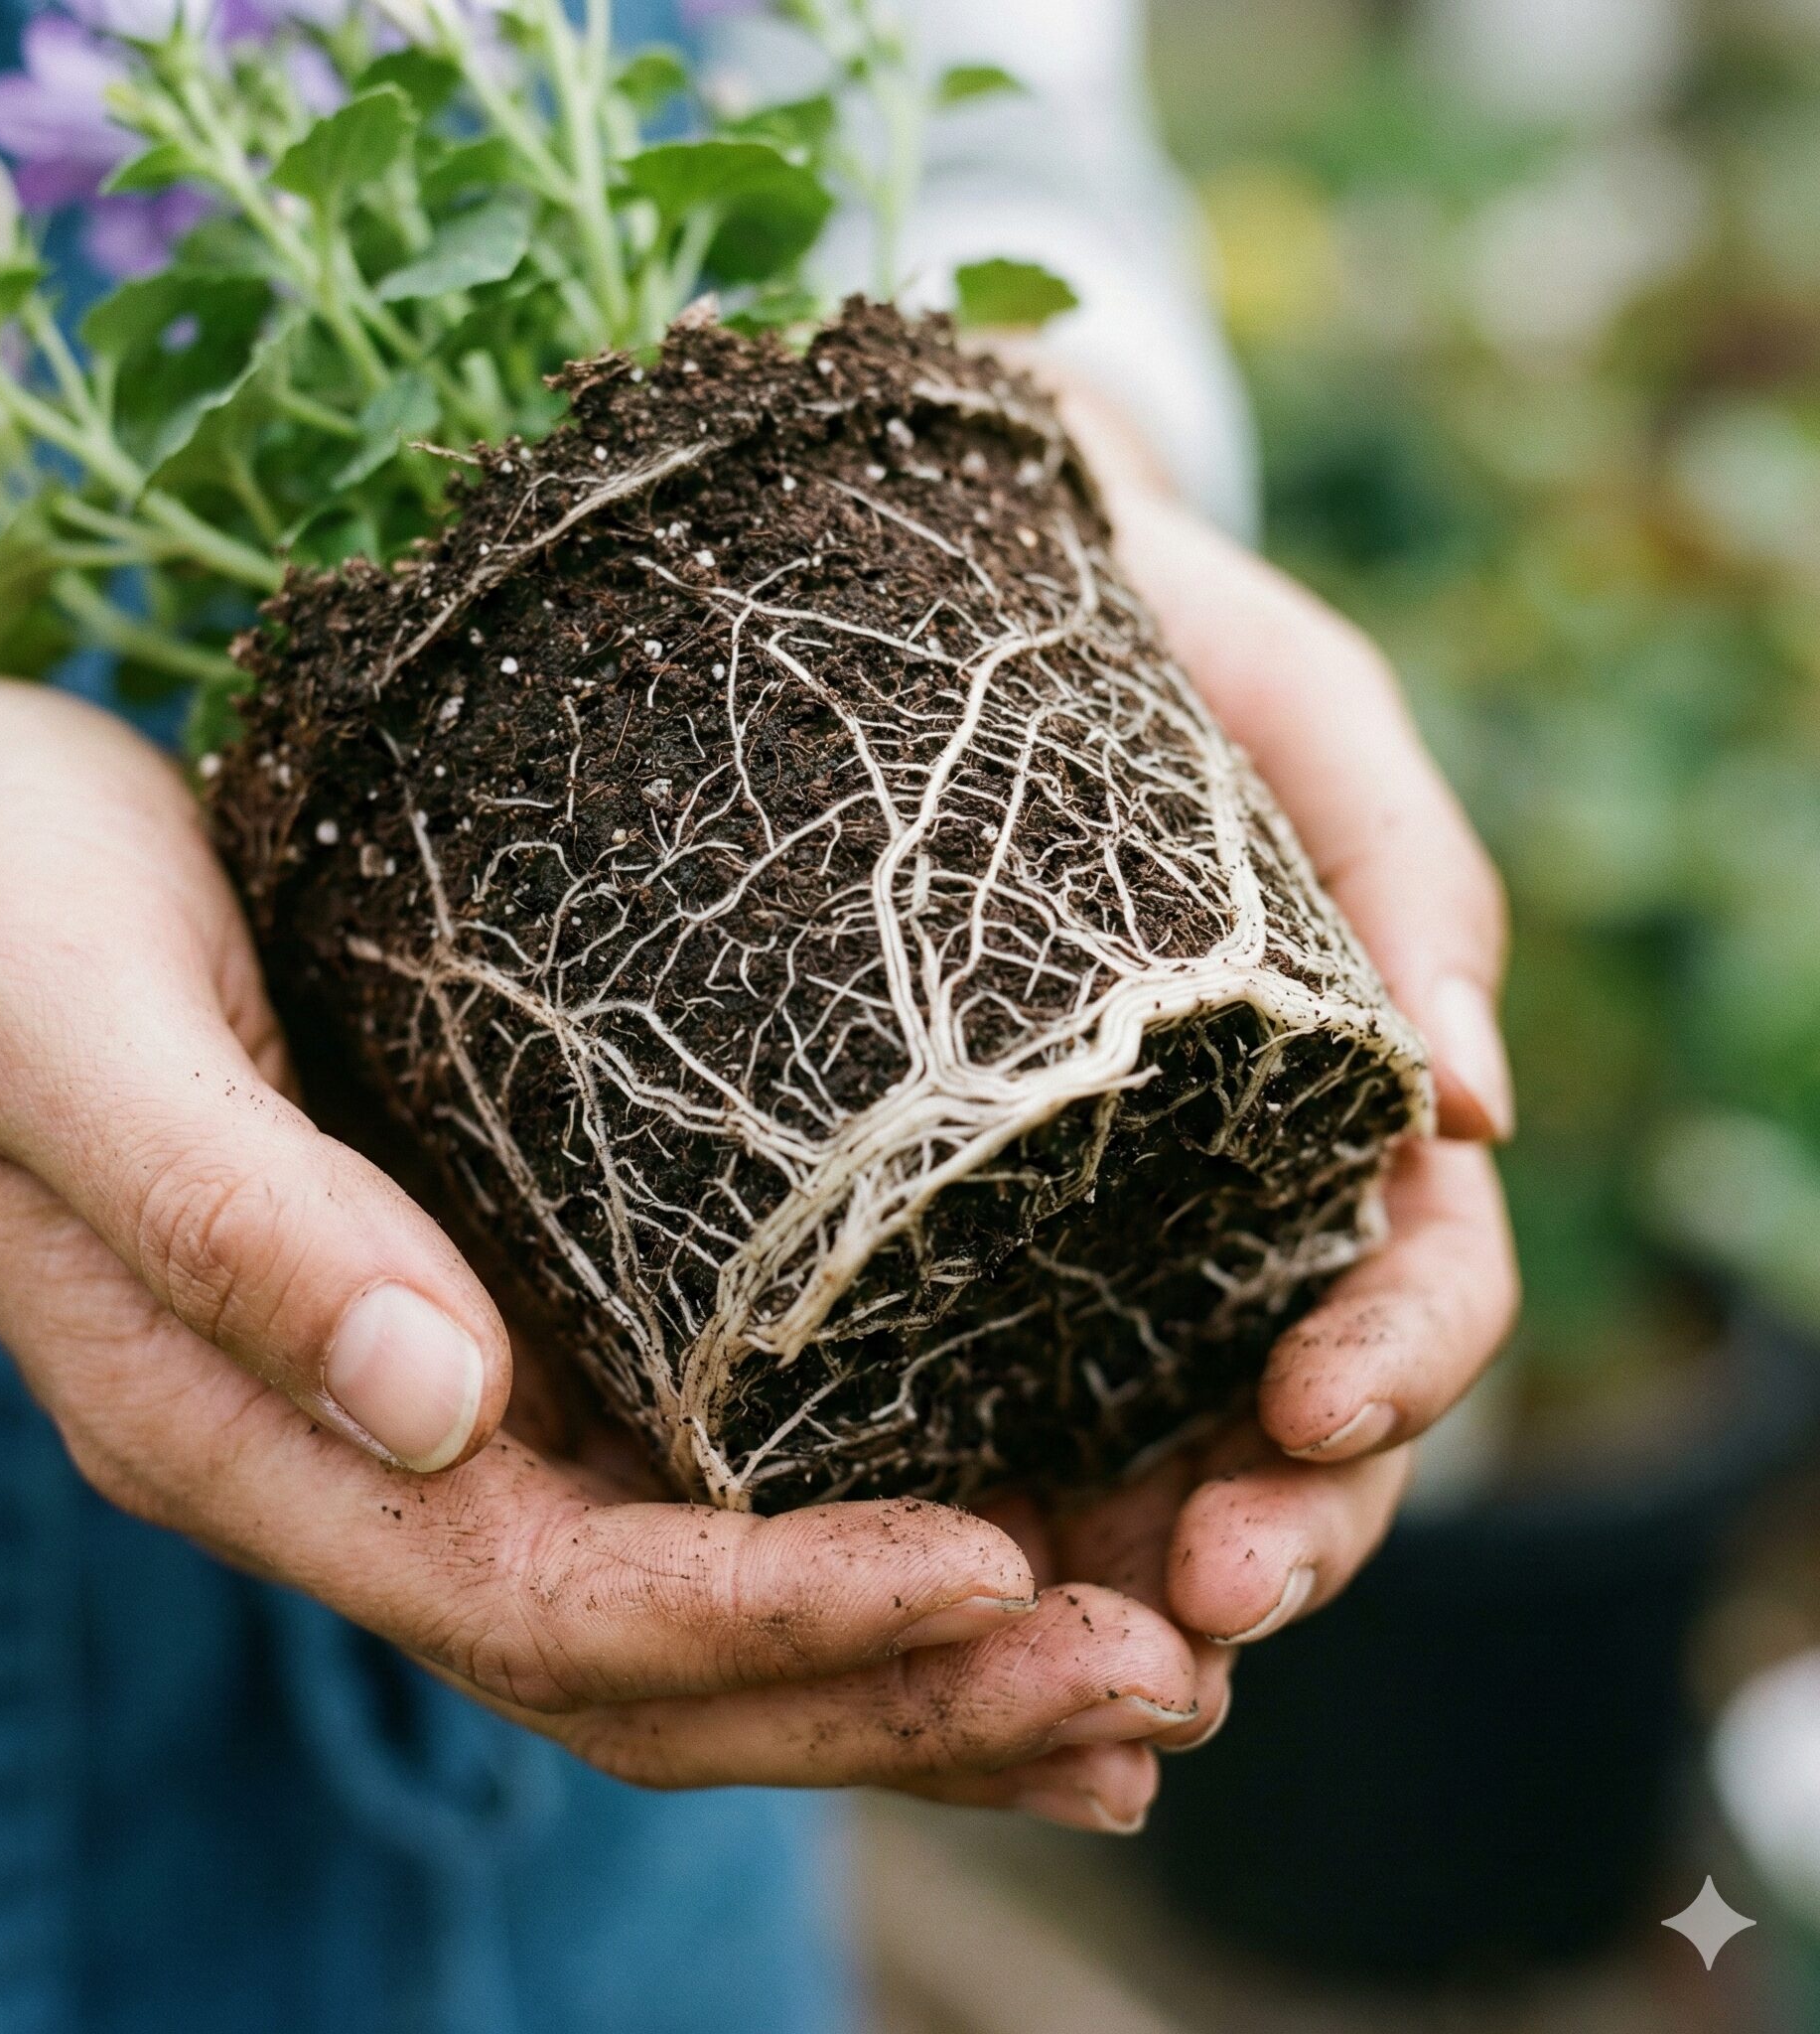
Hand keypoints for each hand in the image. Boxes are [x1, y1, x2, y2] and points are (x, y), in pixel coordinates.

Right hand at [0, 678, 1218, 1830]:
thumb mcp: (70, 1026)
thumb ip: (230, 1212)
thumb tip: (434, 1401)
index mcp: (249, 1426)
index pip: (534, 1595)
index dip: (764, 1610)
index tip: (982, 1571)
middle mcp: (361, 1462)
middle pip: (651, 1666)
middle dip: (900, 1692)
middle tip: (1147, 1676)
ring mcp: (431, 1418)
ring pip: (697, 1624)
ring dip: (921, 1671)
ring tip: (1147, 1666)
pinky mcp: (507, 1332)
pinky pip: (697, 1501)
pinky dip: (864, 1563)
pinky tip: (1028, 1547)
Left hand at [976, 359, 1521, 1787]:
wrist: (951, 602)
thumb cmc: (1160, 644)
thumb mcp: (1307, 719)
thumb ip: (1410, 877)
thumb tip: (1484, 1098)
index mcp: (1340, 1116)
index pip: (1415, 1284)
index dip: (1396, 1366)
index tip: (1315, 1410)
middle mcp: (1220, 1213)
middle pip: (1285, 1423)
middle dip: (1270, 1527)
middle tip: (1193, 1604)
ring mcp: (1077, 1250)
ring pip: (1134, 1457)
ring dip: (1121, 1575)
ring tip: (1060, 1640)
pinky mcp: (931, 1247)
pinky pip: (962, 1404)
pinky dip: (965, 1513)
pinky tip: (906, 1578)